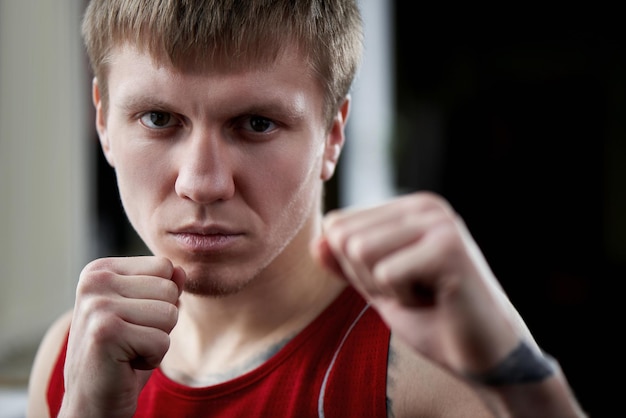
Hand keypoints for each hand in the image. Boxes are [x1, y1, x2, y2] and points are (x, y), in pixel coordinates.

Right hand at [61, 256, 183, 417]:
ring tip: (129, 350)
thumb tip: (181, 270)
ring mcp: (97, 305)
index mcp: (100, 270)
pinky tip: (126, 364)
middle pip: (169, 288)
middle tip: (131, 339)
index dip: (161, 299)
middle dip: (161, 321)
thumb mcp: (145, 314)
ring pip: (169, 313)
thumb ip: (163, 288)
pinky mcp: (105, 332)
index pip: (164, 266)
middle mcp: (94, 281)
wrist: (92, 402)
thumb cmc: (121, 356)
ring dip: (158, 340)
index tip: (133, 319)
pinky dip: (152, 358)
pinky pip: (162, 340)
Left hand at [313, 192, 529, 376]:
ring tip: (422, 293)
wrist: (484, 354)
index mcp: (408, 208)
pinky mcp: (449, 247)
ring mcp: (439, 222)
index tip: (396, 282)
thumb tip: (316, 243)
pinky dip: (403, 299)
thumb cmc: (432, 318)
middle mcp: (425, 205)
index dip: (354, 269)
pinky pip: (387, 273)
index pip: (337, 225)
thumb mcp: (377, 287)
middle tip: (410, 291)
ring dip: (384, 287)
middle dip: (366, 278)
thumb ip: (346, 263)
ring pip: (360, 250)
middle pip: (343, 237)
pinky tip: (436, 300)